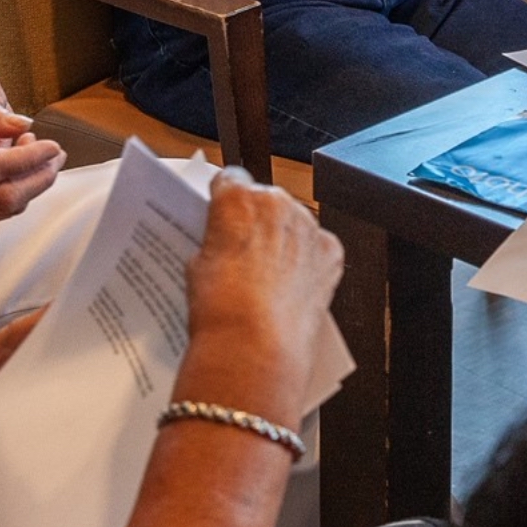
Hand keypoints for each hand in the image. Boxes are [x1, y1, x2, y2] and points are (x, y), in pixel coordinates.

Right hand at [0, 84, 65, 224]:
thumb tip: (21, 124)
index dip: (29, 158)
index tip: (51, 144)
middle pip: (3, 197)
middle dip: (40, 177)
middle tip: (54, 154)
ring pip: (1, 210)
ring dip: (31, 186)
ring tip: (38, 157)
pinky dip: (13, 194)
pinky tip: (16, 170)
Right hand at [185, 169, 343, 389]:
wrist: (255, 346)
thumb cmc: (221, 309)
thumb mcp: (196, 266)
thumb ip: (214, 242)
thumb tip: (221, 244)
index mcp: (237, 198)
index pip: (230, 180)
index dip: (225, 199)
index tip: (223, 215)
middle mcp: (277, 202)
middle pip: (265, 201)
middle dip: (257, 221)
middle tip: (243, 254)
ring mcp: (307, 226)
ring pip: (293, 223)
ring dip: (284, 240)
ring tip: (267, 278)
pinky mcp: (330, 252)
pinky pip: (317, 247)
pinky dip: (308, 262)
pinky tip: (291, 286)